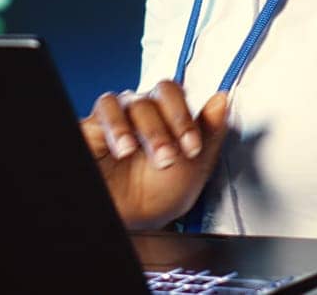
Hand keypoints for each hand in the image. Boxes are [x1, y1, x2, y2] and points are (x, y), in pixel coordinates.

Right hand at [79, 80, 230, 229]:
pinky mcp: (95, 126)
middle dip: (171, 125)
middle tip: (171, 157)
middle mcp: (142, 112)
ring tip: (155, 158)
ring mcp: (119, 117)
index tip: (192, 147)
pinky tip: (125, 149)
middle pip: (159, 93)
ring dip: (149, 129)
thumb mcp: (195, 167)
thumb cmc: (160, 196)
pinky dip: (118, 126)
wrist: (131, 222)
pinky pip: (106, 107)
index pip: (175, 93)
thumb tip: (221, 99)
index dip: (185, 115)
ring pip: (135, 100)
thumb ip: (210, 132)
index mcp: (166, 115)